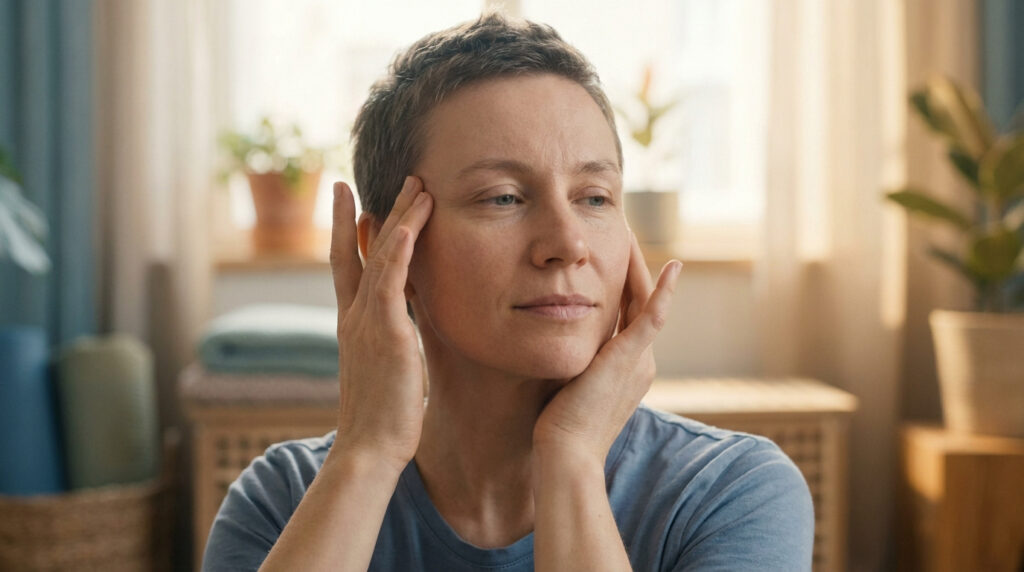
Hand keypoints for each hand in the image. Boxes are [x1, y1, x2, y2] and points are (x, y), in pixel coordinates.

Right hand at [329, 176, 432, 469]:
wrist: (369, 449)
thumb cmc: (382, 420)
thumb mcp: (385, 373)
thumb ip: (390, 348)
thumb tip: (402, 339)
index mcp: (354, 327)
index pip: (349, 270)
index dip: (351, 236)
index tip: (356, 206)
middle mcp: (354, 317)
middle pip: (358, 252)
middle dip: (365, 213)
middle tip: (370, 180)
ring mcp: (366, 322)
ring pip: (380, 256)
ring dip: (398, 216)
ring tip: (415, 183)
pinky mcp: (385, 332)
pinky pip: (390, 280)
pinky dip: (398, 249)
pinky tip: (409, 222)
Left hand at [533, 234, 681, 460]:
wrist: (567, 453)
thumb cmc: (558, 427)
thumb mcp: (567, 384)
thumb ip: (571, 360)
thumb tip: (552, 342)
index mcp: (627, 367)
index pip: (628, 314)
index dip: (622, 283)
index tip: (611, 257)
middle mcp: (640, 362)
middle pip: (639, 302)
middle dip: (631, 268)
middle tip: (624, 233)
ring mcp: (639, 360)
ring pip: (644, 302)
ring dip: (639, 267)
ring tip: (630, 235)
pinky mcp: (631, 359)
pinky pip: (653, 318)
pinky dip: (664, 292)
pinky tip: (674, 267)